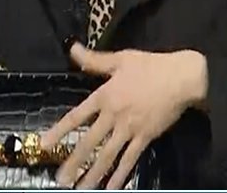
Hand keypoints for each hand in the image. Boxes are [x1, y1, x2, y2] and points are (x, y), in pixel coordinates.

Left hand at [40, 44, 207, 188]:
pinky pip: (130, 160)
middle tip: (60, 179)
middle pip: (90, 142)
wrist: (182, 77)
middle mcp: (114, 115)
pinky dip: (120, 176)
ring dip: (93, 174)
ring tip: (80, 188)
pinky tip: (111, 188)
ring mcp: (130, 129)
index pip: (77, 116)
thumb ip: (94, 59)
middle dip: (73, 161)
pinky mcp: (145, 138)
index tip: (45, 144)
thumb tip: (72, 49)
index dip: (59, 131)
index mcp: (105, 96)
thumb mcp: (120, 58)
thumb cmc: (151, 66)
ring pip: (107, 156)